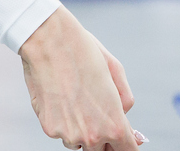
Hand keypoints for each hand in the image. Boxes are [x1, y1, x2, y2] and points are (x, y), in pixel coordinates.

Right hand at [19, 8, 144, 149]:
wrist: (49, 40)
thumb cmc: (83, 52)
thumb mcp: (116, 73)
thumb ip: (125, 104)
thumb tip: (130, 130)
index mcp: (115, 125)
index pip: (127, 150)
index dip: (126, 143)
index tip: (122, 137)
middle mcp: (93, 136)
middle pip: (101, 149)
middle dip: (102, 134)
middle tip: (93, 109)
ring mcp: (69, 134)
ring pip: (79, 142)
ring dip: (79, 128)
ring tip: (73, 97)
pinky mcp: (48, 128)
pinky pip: (60, 131)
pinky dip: (61, 119)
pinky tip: (59, 96)